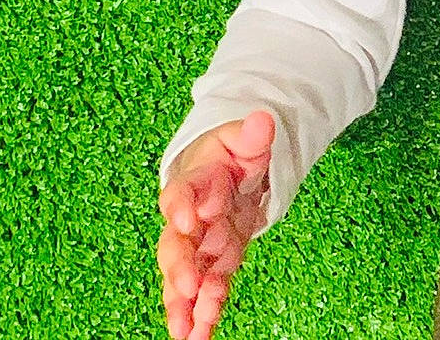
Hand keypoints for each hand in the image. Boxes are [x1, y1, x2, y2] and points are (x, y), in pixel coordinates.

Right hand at [157, 111, 273, 339]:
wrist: (227, 174)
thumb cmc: (233, 154)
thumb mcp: (245, 139)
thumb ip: (252, 134)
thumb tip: (263, 120)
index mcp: (195, 183)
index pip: (181, 193)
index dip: (182, 206)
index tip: (190, 218)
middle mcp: (190, 221)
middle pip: (176, 245)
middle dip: (180, 266)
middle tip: (187, 284)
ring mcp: (200, 246)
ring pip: (185, 278)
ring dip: (185, 304)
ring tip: (186, 332)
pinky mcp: (215, 264)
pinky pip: (206, 291)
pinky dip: (203, 314)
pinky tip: (200, 336)